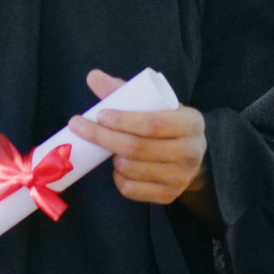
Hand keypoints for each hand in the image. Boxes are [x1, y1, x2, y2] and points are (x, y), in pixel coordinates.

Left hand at [67, 69, 209, 205]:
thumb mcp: (156, 104)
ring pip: (130, 169)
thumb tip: (93, 76)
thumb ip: (126, 90)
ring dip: (112, 157)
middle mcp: (189, 153)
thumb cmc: (167, 123)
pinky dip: (117, 178)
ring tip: (109, 146)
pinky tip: (118, 167)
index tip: (99, 114)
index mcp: (190, 123)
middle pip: (136, 148)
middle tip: (80, 126)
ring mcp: (180, 178)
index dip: (122, 120)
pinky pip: (131, 189)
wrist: (193, 156)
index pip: (152, 124)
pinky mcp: (168, 196)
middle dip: (103, 137)